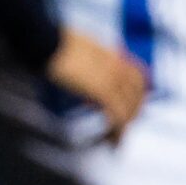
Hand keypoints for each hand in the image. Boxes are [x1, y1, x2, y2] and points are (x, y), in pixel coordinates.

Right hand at [44, 28, 147, 143]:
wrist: (46, 42)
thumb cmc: (52, 44)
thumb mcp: (76, 50)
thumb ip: (87, 62)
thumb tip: (84, 75)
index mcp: (112, 55)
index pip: (138, 76)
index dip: (137, 94)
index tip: (130, 108)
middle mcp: (116, 67)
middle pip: (137, 96)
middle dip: (132, 114)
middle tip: (120, 129)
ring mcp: (111, 79)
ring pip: (128, 109)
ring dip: (123, 128)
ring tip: (113, 140)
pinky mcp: (101, 91)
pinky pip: (117, 116)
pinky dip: (118, 132)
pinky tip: (112, 142)